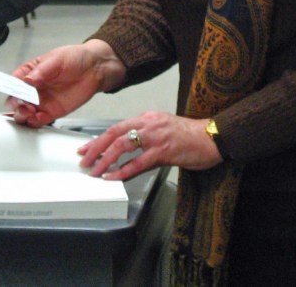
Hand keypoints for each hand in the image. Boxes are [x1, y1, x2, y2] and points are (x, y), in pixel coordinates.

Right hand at [6, 40, 125, 127]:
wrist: (95, 68)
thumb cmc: (75, 58)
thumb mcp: (56, 59)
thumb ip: (41, 71)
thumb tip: (28, 79)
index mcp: (30, 72)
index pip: (13, 82)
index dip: (11, 88)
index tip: (15, 92)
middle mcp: (33, 88)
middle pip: (15, 100)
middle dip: (15, 104)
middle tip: (23, 104)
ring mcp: (41, 101)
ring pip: (23, 113)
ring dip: (22, 115)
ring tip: (29, 112)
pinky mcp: (52, 112)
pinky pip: (38, 121)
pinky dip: (34, 122)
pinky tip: (37, 118)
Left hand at [77, 112, 222, 180]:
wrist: (212, 137)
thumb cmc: (189, 135)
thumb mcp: (163, 129)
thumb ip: (145, 135)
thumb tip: (127, 148)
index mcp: (147, 118)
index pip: (116, 127)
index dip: (99, 138)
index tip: (86, 148)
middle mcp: (149, 124)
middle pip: (114, 133)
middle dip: (96, 147)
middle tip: (84, 159)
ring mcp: (156, 137)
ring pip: (123, 146)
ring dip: (105, 160)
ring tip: (95, 170)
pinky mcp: (164, 151)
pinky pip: (138, 162)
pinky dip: (123, 171)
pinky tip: (113, 177)